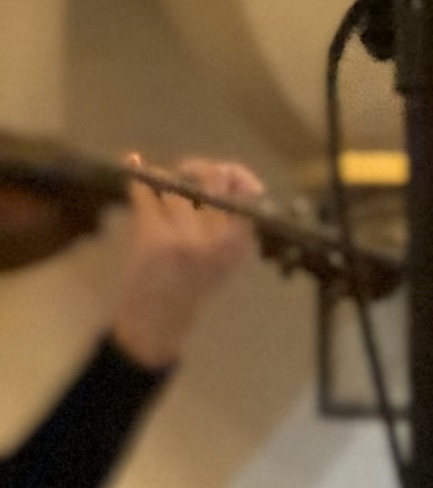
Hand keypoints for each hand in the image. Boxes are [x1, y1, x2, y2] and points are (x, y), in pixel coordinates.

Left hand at [106, 158, 262, 368]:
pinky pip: (144, 192)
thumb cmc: (189, 288)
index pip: (246, 197)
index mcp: (239, 247)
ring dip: (161, 181)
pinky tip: (131, 165)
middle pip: (211, 180)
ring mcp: (185, 239)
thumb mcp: (222, 261)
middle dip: (195, 169)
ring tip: (154, 192)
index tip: (226, 174)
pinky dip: (135, 178)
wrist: (158, 322)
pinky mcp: (154, 237)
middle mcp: (217, 241)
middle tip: (185, 173)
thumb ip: (228, 225)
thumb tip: (224, 176)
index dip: (236, 176)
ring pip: (174, 185)